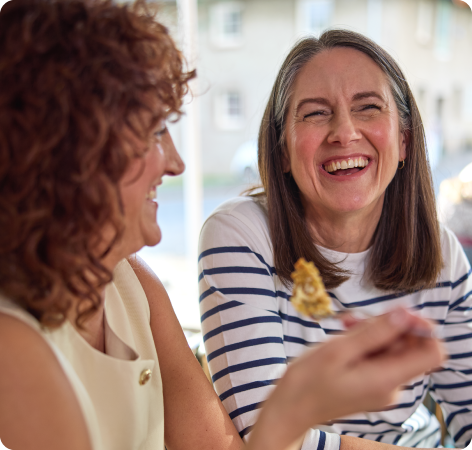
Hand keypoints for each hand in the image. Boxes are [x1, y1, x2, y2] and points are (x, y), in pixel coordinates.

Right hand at [247, 307, 444, 449]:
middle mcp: (391, 386)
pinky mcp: (369, 384)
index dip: (421, 327)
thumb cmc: (308, 381)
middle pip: (408, 346)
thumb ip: (374, 332)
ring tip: (344, 324)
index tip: (397, 312)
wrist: (290, 409)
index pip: (432, 353)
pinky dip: (364, 342)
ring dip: (371, 331)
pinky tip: (344, 334)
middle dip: (387, 325)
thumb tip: (405, 313)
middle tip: (355, 317)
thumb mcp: (339, 350)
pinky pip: (377, 357)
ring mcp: (380, 386)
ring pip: (390, 348)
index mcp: (387, 379)